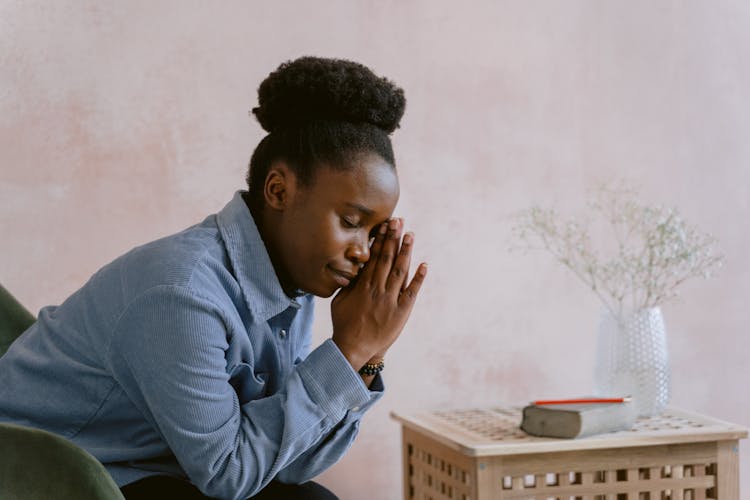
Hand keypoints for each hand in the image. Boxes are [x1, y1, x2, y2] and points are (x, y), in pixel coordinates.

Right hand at [331, 218, 426, 370]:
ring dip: (406, 252)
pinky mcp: (401, 311)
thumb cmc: (344, 323)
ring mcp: (390, 300)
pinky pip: (411, 292)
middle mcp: (377, 289)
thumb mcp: (340, 300)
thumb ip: (349, 283)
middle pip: (387, 259)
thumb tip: (353, 266)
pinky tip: (424, 265)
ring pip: (400, 271)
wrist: (354, 347)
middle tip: (399, 221)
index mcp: (363, 285)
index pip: (373, 257)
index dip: (380, 240)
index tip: (385, 225)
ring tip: (410, 235)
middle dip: (393, 238)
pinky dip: (418, 278)